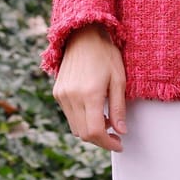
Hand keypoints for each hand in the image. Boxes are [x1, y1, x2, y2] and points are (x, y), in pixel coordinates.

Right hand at [52, 25, 126, 150]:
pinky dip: (82, 120)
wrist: (82, 35)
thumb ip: (119, 108)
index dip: (108, 143)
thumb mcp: (119, 79)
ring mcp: (62, 95)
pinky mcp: (58, 92)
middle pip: (84, 134)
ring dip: (91, 131)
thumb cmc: (104, 54)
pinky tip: (93, 110)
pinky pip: (69, 116)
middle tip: (115, 135)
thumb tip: (121, 131)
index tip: (119, 144)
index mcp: (90, 94)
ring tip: (105, 120)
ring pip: (75, 127)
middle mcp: (72, 97)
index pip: (95, 132)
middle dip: (101, 140)